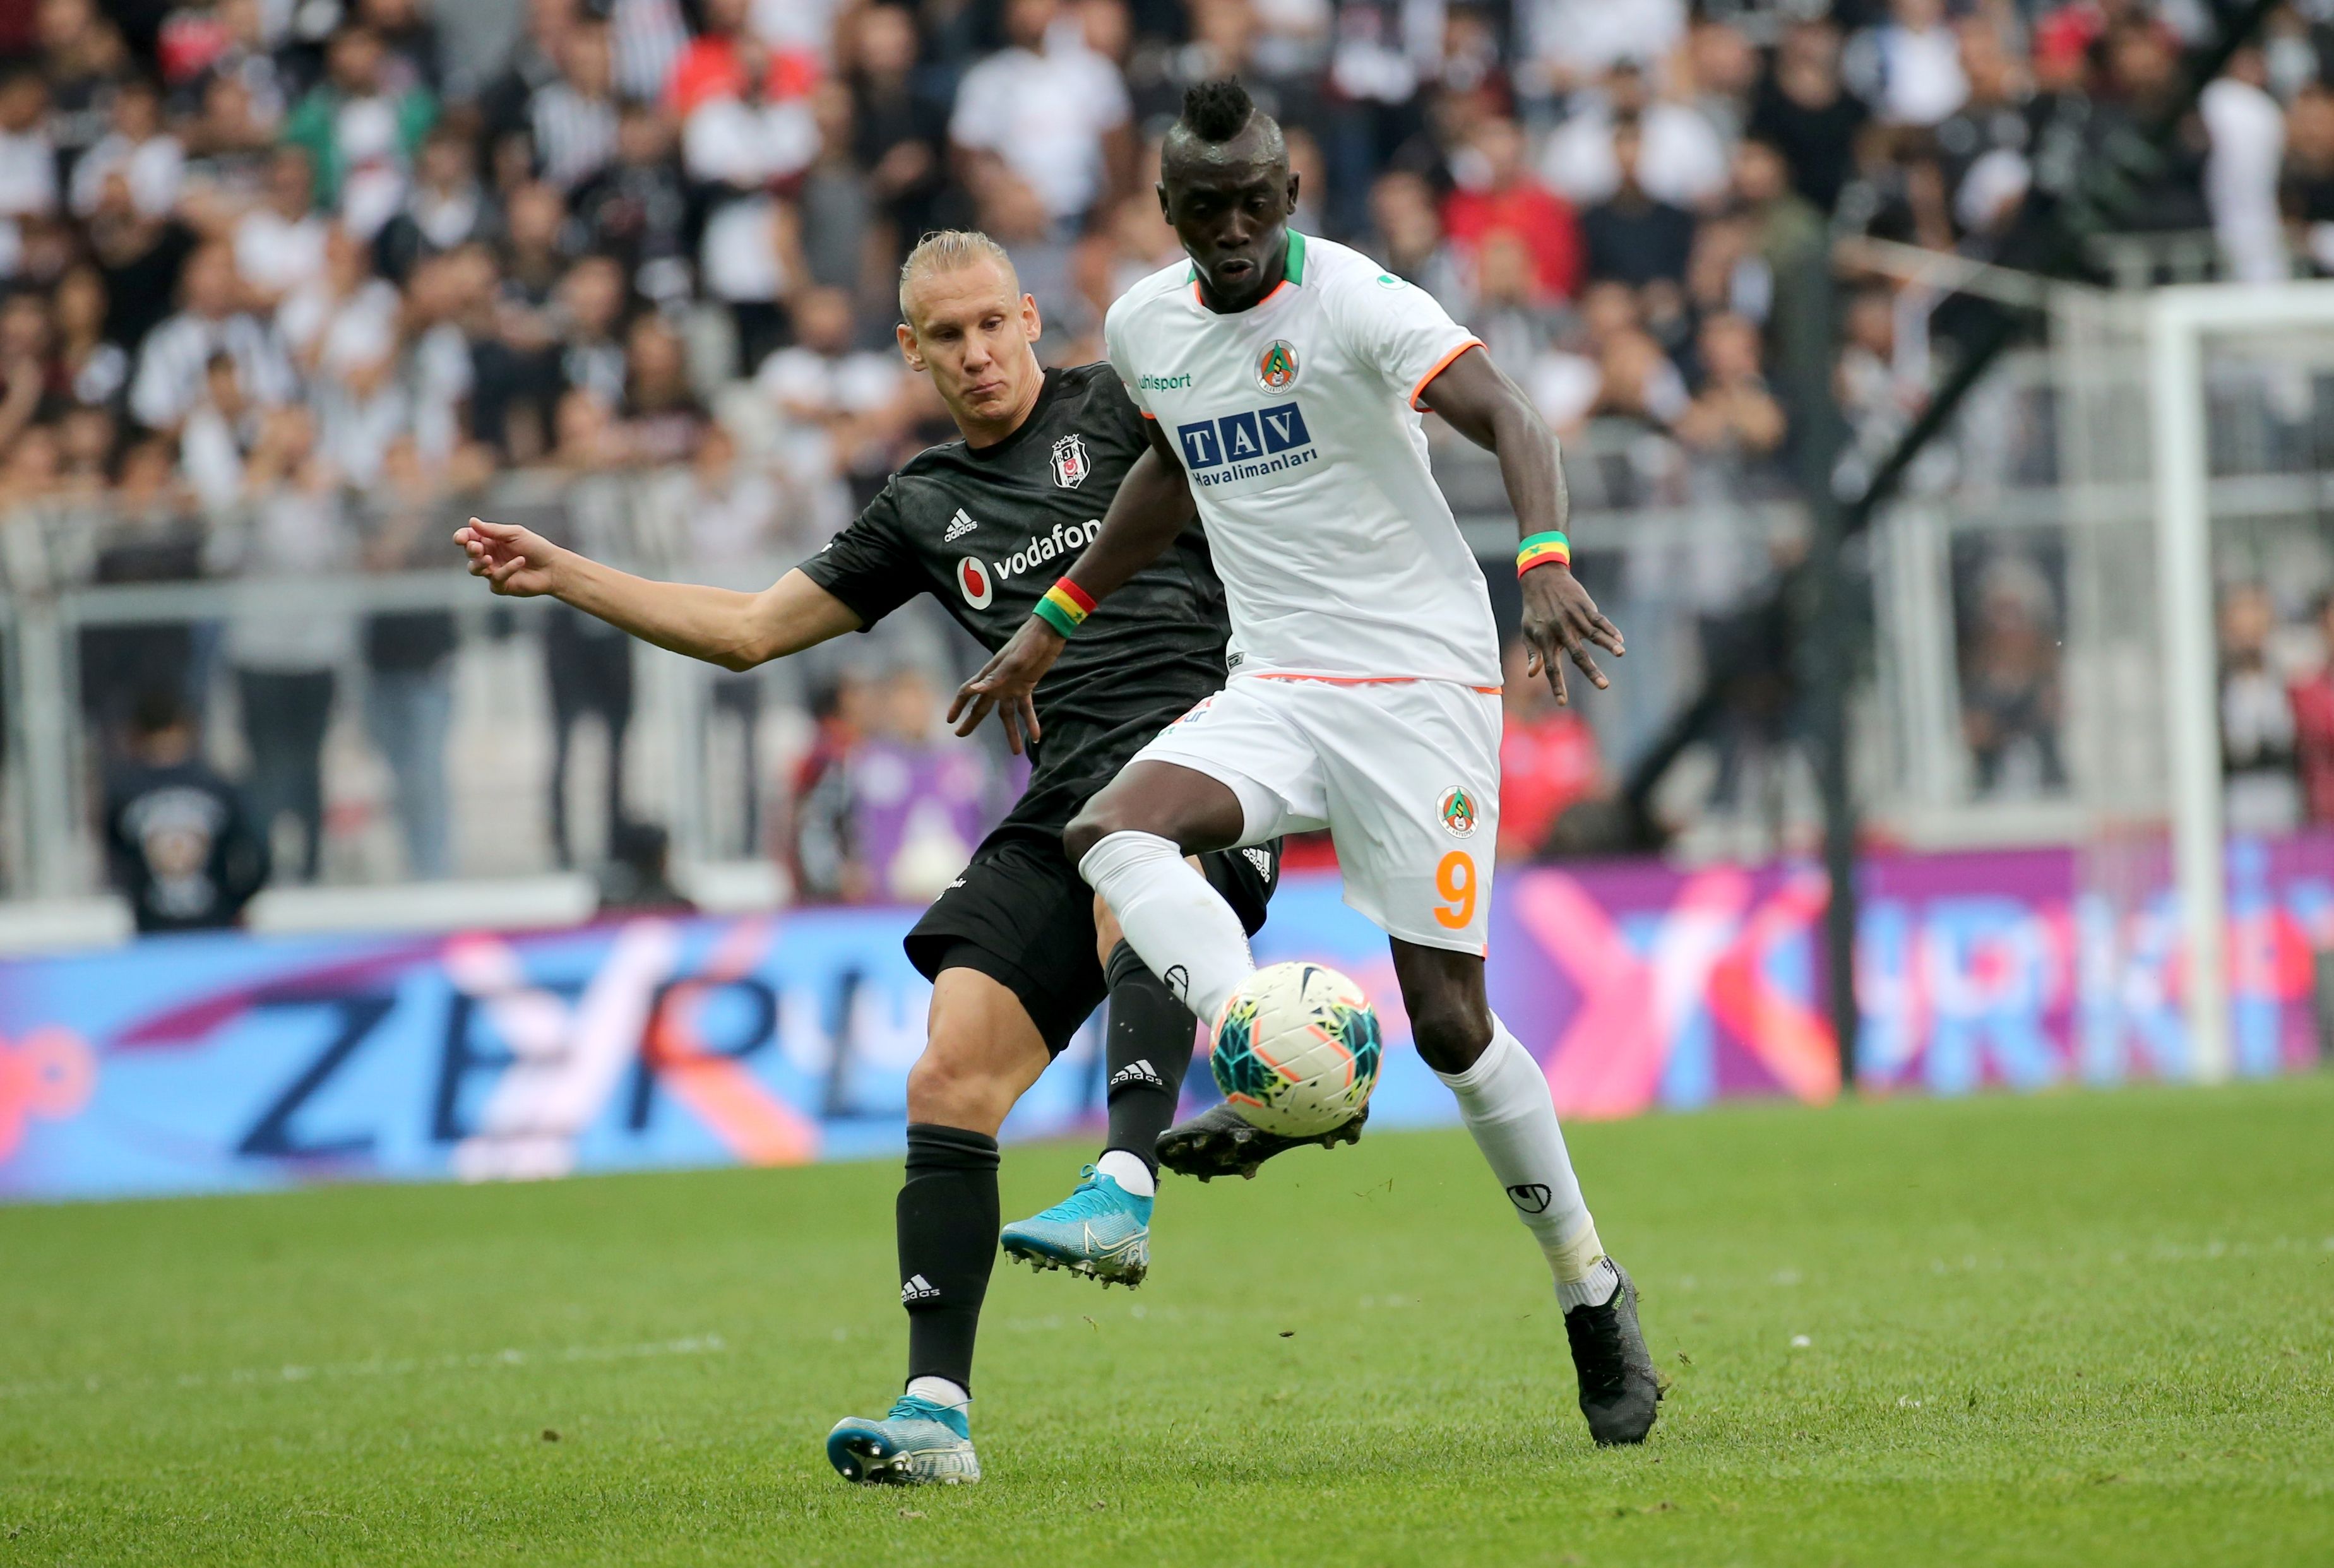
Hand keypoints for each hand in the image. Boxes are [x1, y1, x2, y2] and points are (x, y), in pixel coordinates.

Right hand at [454, 516, 562, 596]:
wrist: (553, 567)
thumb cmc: (535, 547)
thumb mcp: (514, 534)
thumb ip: (493, 530)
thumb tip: (472, 521)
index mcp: (490, 540)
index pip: (469, 538)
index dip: (461, 537)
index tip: (461, 538)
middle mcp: (489, 556)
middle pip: (469, 553)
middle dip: (471, 550)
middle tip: (478, 548)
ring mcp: (493, 571)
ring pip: (474, 569)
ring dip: (478, 563)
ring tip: (488, 559)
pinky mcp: (501, 586)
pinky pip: (495, 579)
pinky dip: (506, 570)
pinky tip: (520, 561)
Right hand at [947, 617, 1063, 753]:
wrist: (1048, 633)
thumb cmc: (1028, 643)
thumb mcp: (1014, 661)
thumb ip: (995, 677)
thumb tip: (973, 690)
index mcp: (989, 674)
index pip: (968, 692)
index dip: (957, 706)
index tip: (950, 721)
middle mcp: (997, 682)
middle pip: (981, 706)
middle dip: (972, 721)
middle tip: (961, 735)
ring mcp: (1011, 685)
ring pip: (1006, 714)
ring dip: (1011, 732)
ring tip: (1015, 752)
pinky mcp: (1026, 686)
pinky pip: (1026, 709)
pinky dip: (1031, 722)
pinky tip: (1037, 735)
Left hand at [1519, 564, 1622, 705]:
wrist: (1541, 578)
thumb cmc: (1534, 608)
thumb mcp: (1528, 631)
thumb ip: (1533, 653)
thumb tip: (1532, 674)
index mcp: (1546, 640)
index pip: (1551, 668)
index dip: (1557, 685)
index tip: (1562, 703)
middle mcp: (1561, 631)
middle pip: (1578, 655)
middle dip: (1591, 671)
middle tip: (1604, 685)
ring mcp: (1574, 618)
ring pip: (1593, 635)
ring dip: (1608, 644)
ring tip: (1620, 653)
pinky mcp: (1584, 607)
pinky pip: (1599, 619)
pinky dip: (1609, 628)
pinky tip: (1620, 639)